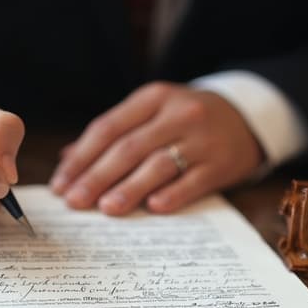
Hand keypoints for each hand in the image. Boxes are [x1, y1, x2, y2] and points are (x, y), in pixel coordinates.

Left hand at [49, 82, 262, 214]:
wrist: (247, 117)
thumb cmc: (186, 120)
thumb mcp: (152, 113)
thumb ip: (113, 133)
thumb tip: (67, 159)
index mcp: (152, 99)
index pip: (107, 128)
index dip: (81, 158)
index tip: (61, 185)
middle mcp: (177, 114)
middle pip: (128, 147)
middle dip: (97, 176)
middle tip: (75, 202)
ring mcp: (201, 139)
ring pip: (158, 164)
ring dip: (129, 187)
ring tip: (106, 208)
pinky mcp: (221, 162)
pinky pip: (193, 181)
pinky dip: (172, 194)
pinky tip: (153, 208)